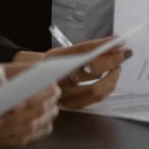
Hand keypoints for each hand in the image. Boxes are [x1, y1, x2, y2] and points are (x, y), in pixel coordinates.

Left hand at [0, 63, 59, 145]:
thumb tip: (17, 106)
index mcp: (44, 79)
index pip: (49, 90)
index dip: (36, 99)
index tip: (15, 106)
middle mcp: (49, 100)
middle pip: (38, 113)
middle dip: (14, 119)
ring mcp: (43, 119)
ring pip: (28, 130)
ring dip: (5, 131)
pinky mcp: (33, 134)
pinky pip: (21, 141)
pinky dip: (2, 139)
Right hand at [13, 36, 131, 108]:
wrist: (26, 81)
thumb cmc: (50, 63)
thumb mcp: (65, 51)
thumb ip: (91, 47)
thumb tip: (117, 42)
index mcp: (53, 60)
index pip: (84, 52)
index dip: (105, 49)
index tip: (121, 43)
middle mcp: (56, 79)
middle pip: (91, 73)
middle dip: (112, 65)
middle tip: (122, 57)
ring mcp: (61, 97)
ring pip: (94, 92)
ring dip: (111, 79)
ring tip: (116, 69)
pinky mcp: (67, 106)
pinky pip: (92, 101)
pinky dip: (105, 90)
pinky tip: (109, 81)